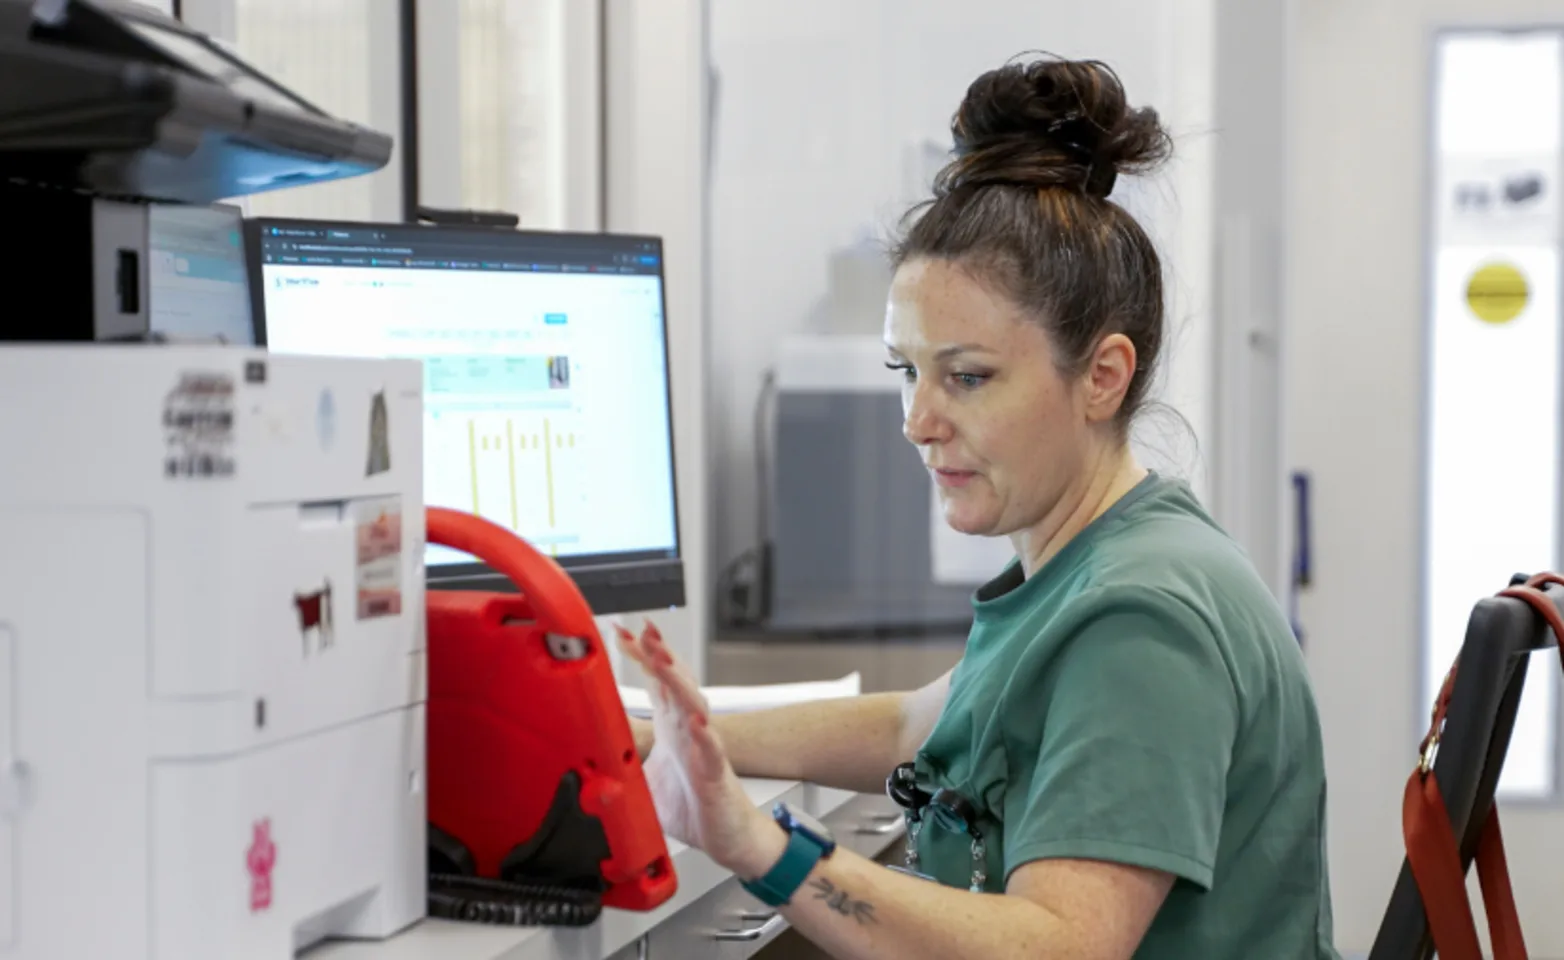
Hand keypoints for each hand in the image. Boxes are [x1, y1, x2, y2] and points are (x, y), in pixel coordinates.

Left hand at [615, 621, 783, 876]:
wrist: (726, 837)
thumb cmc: (691, 805)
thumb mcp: (642, 782)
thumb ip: (617, 765)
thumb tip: (583, 760)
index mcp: (671, 727)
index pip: (655, 682)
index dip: (640, 656)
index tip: (620, 634)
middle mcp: (688, 730)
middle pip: (675, 682)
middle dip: (660, 654)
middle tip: (643, 631)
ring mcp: (703, 748)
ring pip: (693, 705)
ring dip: (678, 682)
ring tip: (663, 661)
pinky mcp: (716, 774)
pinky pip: (712, 750)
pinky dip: (705, 735)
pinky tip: (696, 720)